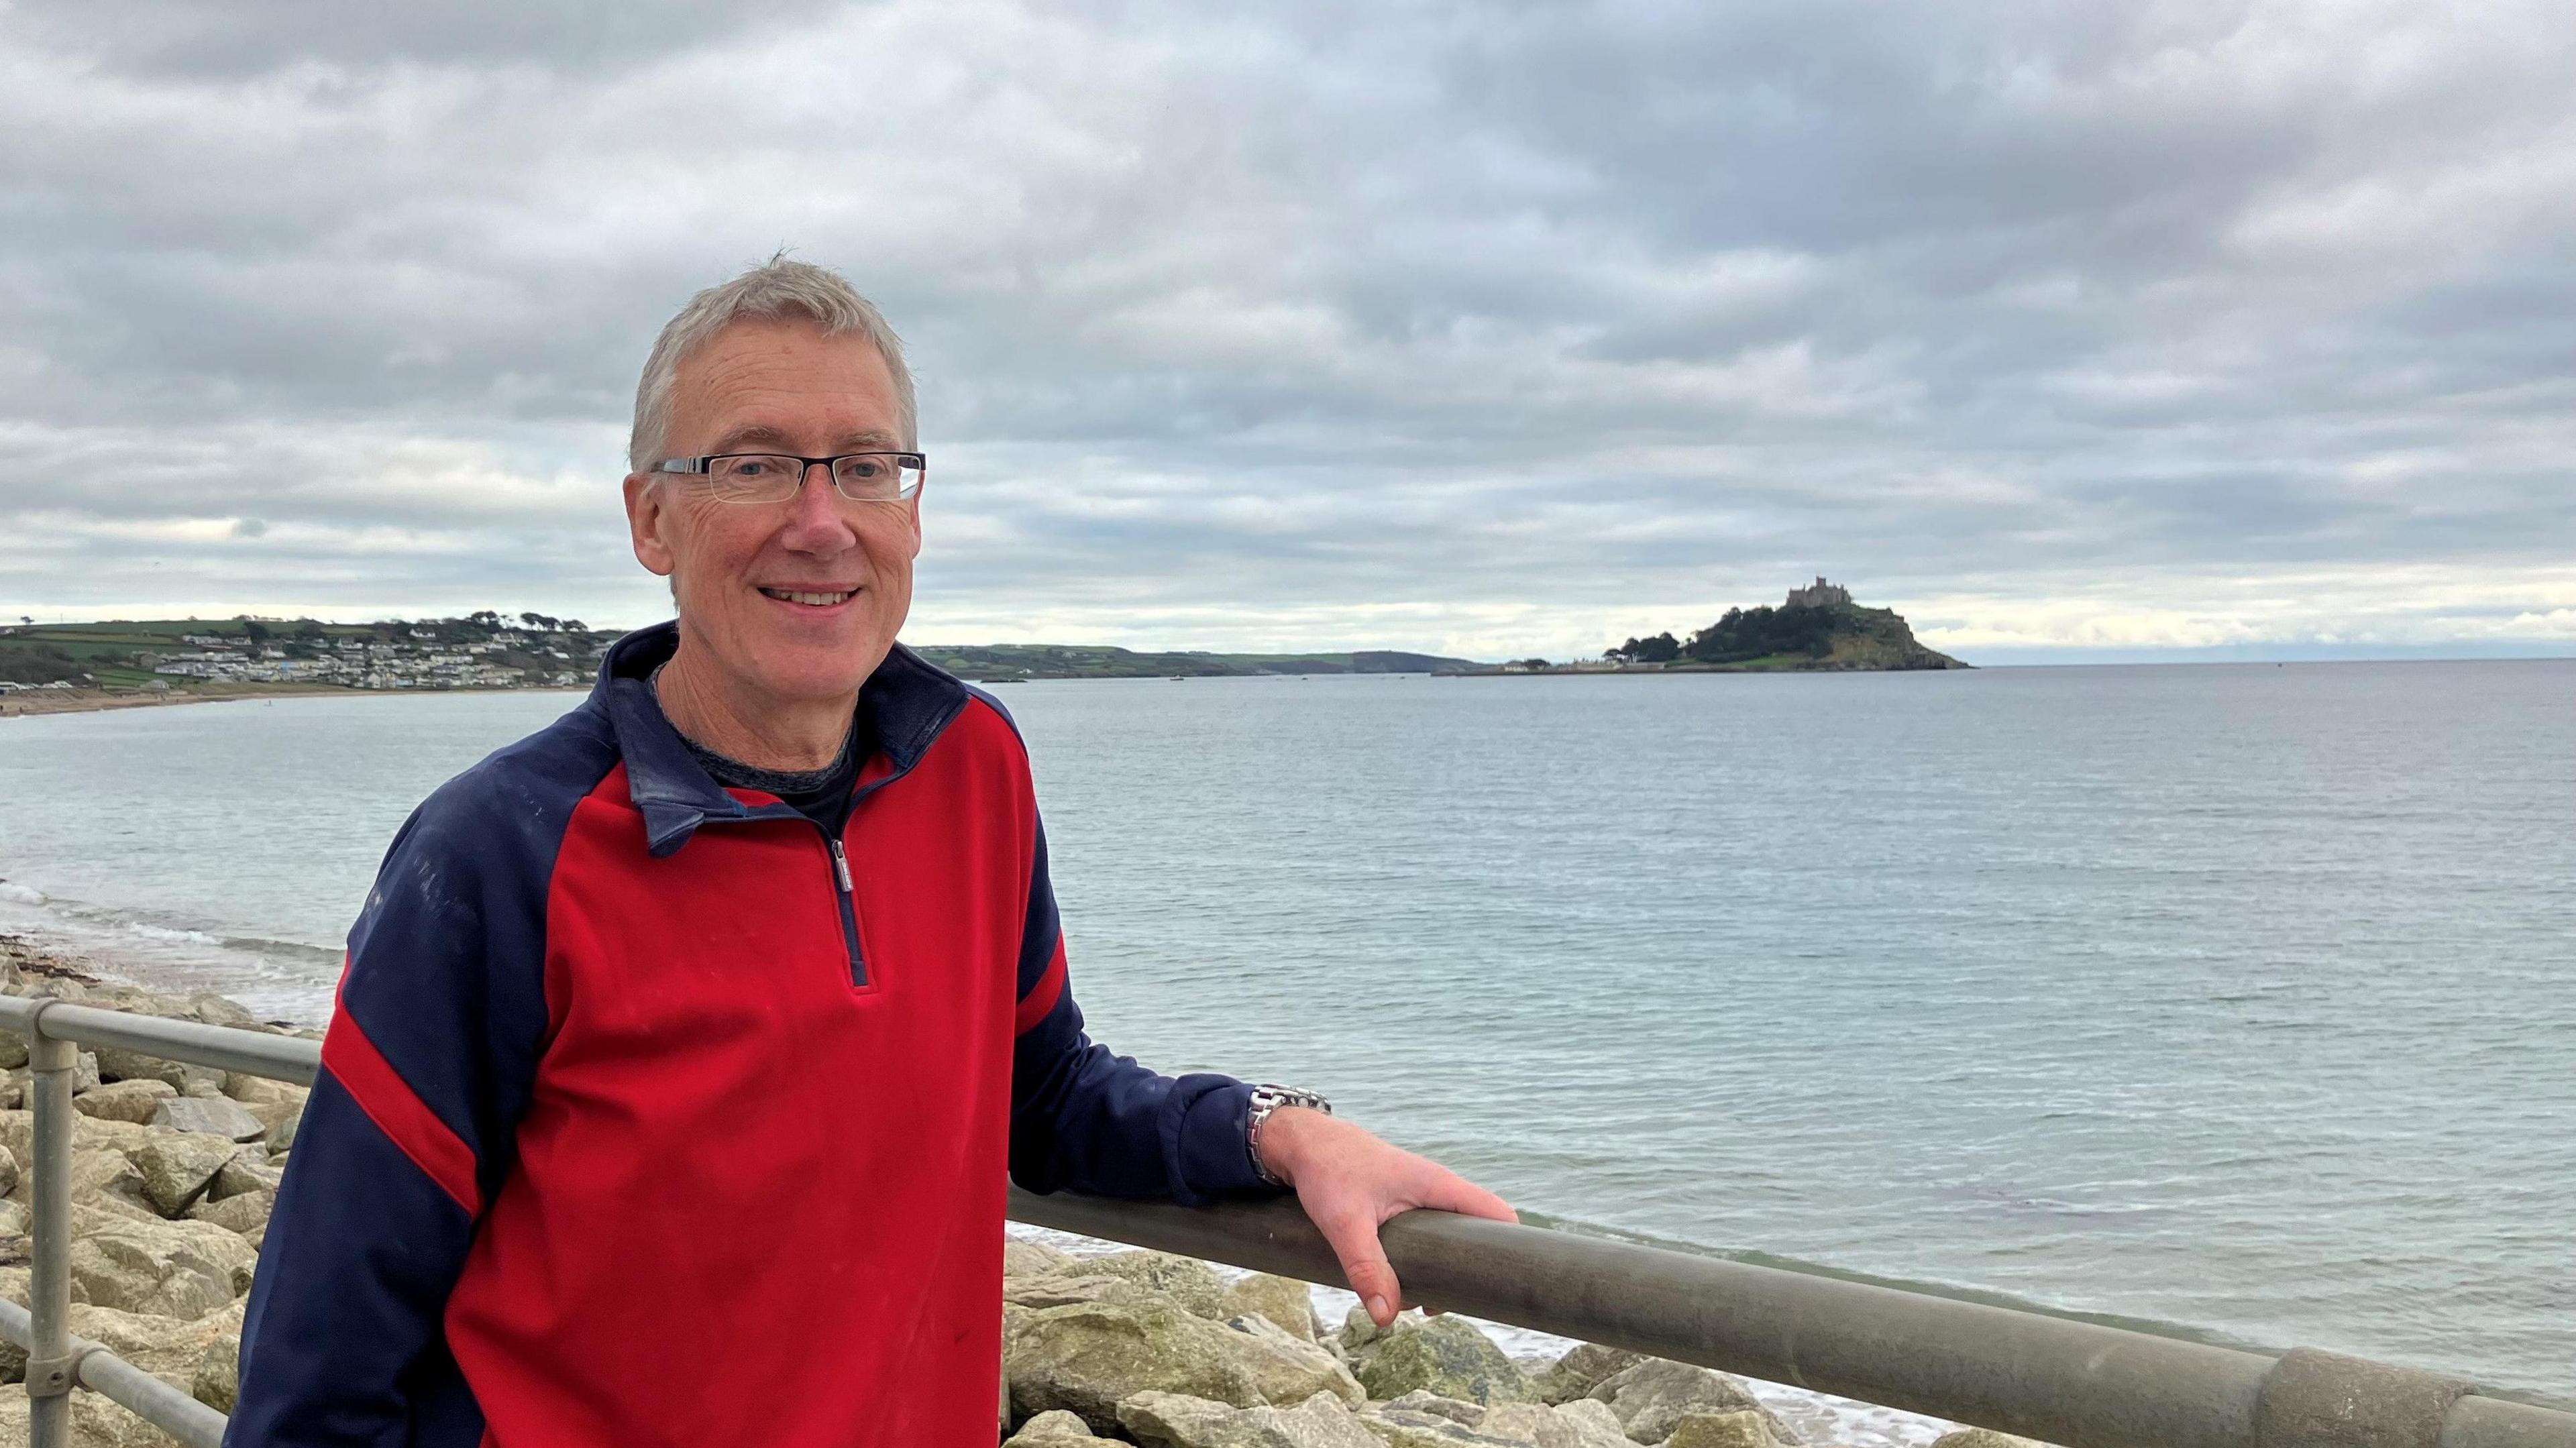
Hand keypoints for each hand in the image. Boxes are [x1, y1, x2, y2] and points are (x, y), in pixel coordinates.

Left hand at [1253, 1107, 1515, 1327]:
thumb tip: (1387, 1317)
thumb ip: (1367, 1269)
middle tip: (1439, 1303)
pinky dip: (1424, 1261)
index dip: (1510, 1247)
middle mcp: (1437, 1191)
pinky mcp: (1404, 1207)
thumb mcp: (1346, 1224)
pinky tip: (1400, 1283)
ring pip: (1451, 1239)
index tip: (1496, 1285)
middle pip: (1477, 1235)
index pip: (1497, 1214)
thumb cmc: (1328, 1172)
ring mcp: (1422, 1199)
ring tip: (1415, 1299)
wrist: (1304, 1144)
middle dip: (1466, 1273)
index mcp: (1438, 1186)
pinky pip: (1430, 1237)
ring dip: (1441, 1271)